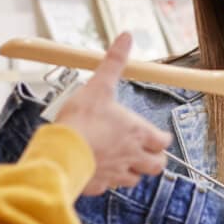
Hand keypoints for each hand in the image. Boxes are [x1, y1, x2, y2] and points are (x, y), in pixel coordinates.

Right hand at [54, 33, 171, 195]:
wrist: (60, 153)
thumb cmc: (81, 121)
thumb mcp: (99, 85)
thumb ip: (113, 62)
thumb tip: (126, 37)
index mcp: (137, 134)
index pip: (163, 142)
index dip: (161, 138)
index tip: (156, 135)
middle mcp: (131, 157)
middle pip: (156, 166)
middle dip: (154, 159)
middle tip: (145, 151)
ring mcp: (115, 174)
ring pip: (135, 180)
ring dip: (133, 171)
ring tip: (123, 160)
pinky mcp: (98, 186)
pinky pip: (109, 186)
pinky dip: (107, 180)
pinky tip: (98, 170)